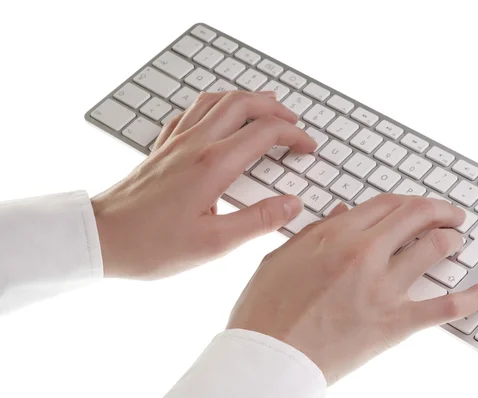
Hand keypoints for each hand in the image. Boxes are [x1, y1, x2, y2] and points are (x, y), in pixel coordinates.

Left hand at [92, 91, 315, 278]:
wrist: (101, 238)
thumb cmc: (152, 244)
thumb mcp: (214, 243)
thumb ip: (258, 221)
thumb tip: (292, 205)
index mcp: (213, 165)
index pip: (265, 132)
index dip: (293, 136)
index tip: (307, 148)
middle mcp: (196, 144)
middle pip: (242, 104)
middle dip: (274, 107)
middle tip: (292, 121)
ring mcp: (176, 142)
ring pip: (215, 100)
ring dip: (244, 99)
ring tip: (263, 105)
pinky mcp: (162, 149)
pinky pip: (190, 112)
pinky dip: (212, 106)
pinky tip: (215, 117)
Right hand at [227, 195, 477, 383]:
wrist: (269, 357)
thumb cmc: (267, 310)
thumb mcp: (281, 257)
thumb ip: (315, 231)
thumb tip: (345, 214)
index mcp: (335, 235)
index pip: (386, 203)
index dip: (408, 201)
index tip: (415, 206)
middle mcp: (363, 254)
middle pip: (416, 216)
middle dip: (439, 210)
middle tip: (449, 214)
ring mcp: (382, 288)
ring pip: (434, 249)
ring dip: (452, 239)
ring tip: (458, 239)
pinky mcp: (395, 323)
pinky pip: (445, 306)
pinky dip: (475, 296)